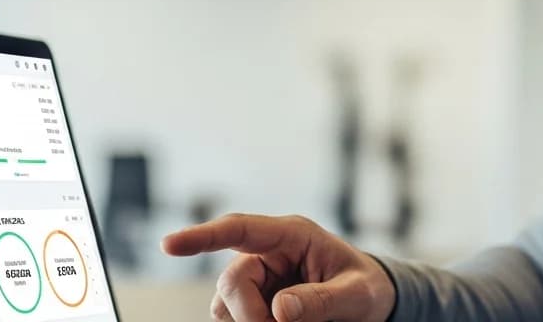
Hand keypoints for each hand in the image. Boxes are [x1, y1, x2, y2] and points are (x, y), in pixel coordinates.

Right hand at [162, 213, 396, 321]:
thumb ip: (321, 300)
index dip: (202, 236)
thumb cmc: (368, 289)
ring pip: (227, 304)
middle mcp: (269, 253)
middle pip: (232, 281)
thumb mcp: (357, 294)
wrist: (374, 302)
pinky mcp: (256, 301)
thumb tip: (279, 310)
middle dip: (249, 313)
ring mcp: (260, 278)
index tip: (168, 245)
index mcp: (292, 235)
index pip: (239, 229)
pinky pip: (233, 318)